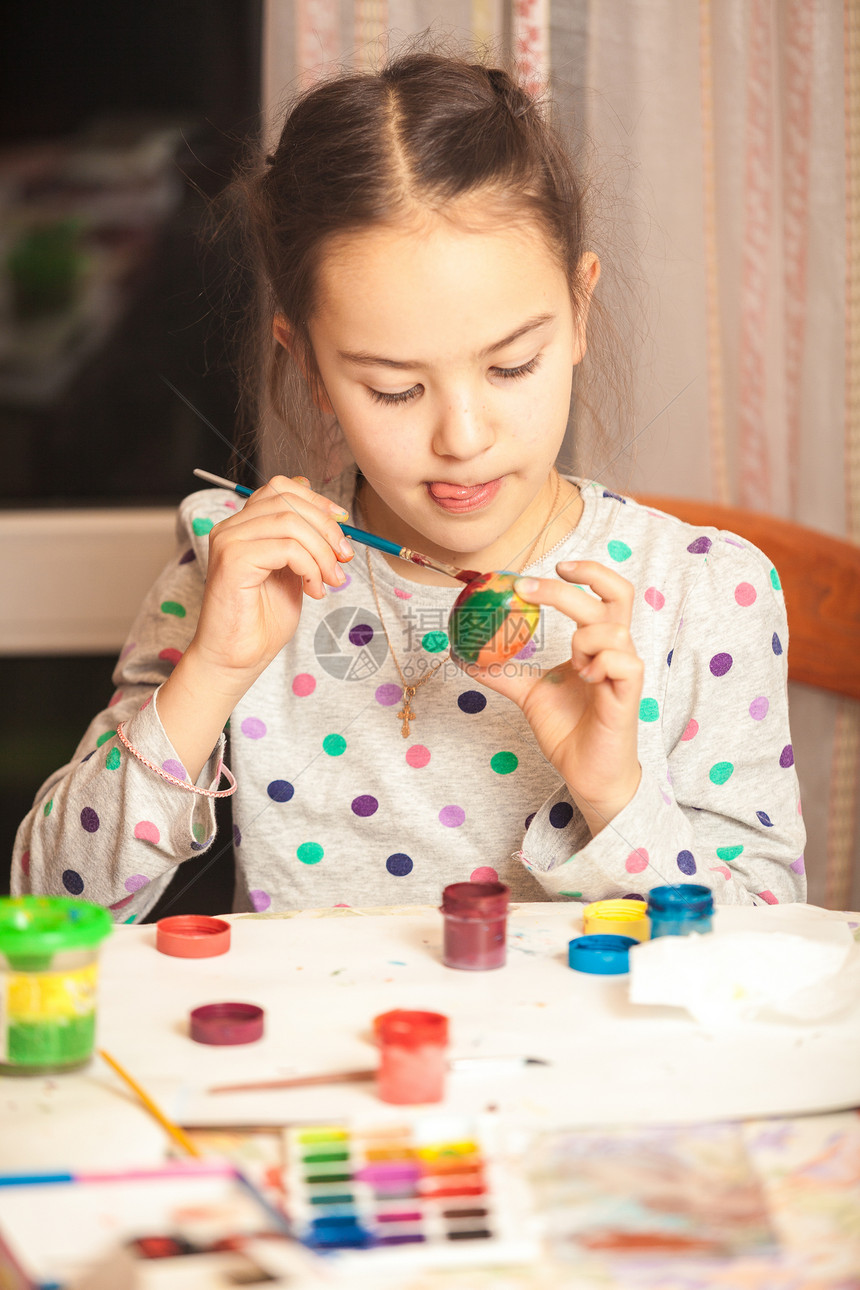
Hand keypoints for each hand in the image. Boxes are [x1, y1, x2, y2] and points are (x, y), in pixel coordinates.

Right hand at [188, 475, 353, 685]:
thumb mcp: (292, 572)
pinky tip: (313, 590)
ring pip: (291, 522)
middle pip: (289, 500)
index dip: (316, 500)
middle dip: (327, 527)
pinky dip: (310, 567)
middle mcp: (232, 527)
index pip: (281, 487)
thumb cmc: (261, 621)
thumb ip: (303, 543)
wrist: (235, 659)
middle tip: (344, 558)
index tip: (342, 524)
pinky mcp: (233, 560)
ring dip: (322, 551)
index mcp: (244, 526)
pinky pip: (286, 547)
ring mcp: (229, 541)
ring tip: (330, 580)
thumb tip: (331, 516)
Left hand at [454, 560, 643, 834]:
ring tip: (572, 663)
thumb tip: (464, 654)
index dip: (589, 572)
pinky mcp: (628, 695)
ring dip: (584, 638)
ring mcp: (624, 672)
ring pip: (614, 631)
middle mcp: (616, 651)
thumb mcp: (529, 693)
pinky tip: (586, 679)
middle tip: (528, 589)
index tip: (556, 565)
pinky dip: (601, 663)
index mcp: (598, 643)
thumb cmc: (569, 728)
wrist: (586, 772)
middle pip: (613, 597)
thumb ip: (504, 671)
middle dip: (567, 588)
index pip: (607, 593)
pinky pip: (624, 663)